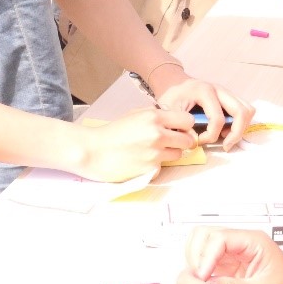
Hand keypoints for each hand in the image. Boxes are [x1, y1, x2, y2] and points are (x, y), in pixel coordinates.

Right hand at [77, 106, 196, 181]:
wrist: (94, 150)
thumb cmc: (113, 132)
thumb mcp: (135, 114)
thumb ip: (156, 115)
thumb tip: (175, 119)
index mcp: (154, 117)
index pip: (188, 121)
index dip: (185, 126)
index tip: (179, 129)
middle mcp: (158, 134)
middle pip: (188, 140)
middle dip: (182, 141)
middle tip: (171, 142)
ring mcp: (155, 153)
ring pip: (178, 154)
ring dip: (170, 153)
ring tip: (153, 151)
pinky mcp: (150, 169)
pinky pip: (163, 167)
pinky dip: (156, 165)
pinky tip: (143, 161)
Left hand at [155, 75, 254, 149]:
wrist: (176, 85)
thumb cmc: (173, 98)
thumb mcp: (170, 112)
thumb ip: (181, 127)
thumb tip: (195, 141)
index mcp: (205, 91)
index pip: (218, 118)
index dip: (211, 135)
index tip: (199, 141)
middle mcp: (220, 89)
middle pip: (241, 111)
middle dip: (236, 133)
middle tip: (225, 146)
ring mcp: (228, 92)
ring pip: (248, 110)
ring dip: (241, 128)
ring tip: (225, 137)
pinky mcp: (231, 97)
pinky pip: (245, 110)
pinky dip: (240, 123)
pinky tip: (225, 131)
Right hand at [182, 228, 282, 283]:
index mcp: (254, 241)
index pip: (219, 237)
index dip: (206, 256)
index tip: (202, 276)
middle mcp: (242, 243)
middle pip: (205, 234)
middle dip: (197, 254)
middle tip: (198, 277)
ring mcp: (234, 253)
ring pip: (202, 244)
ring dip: (196, 260)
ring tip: (199, 281)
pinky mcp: (229, 266)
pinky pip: (206, 261)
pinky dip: (200, 270)